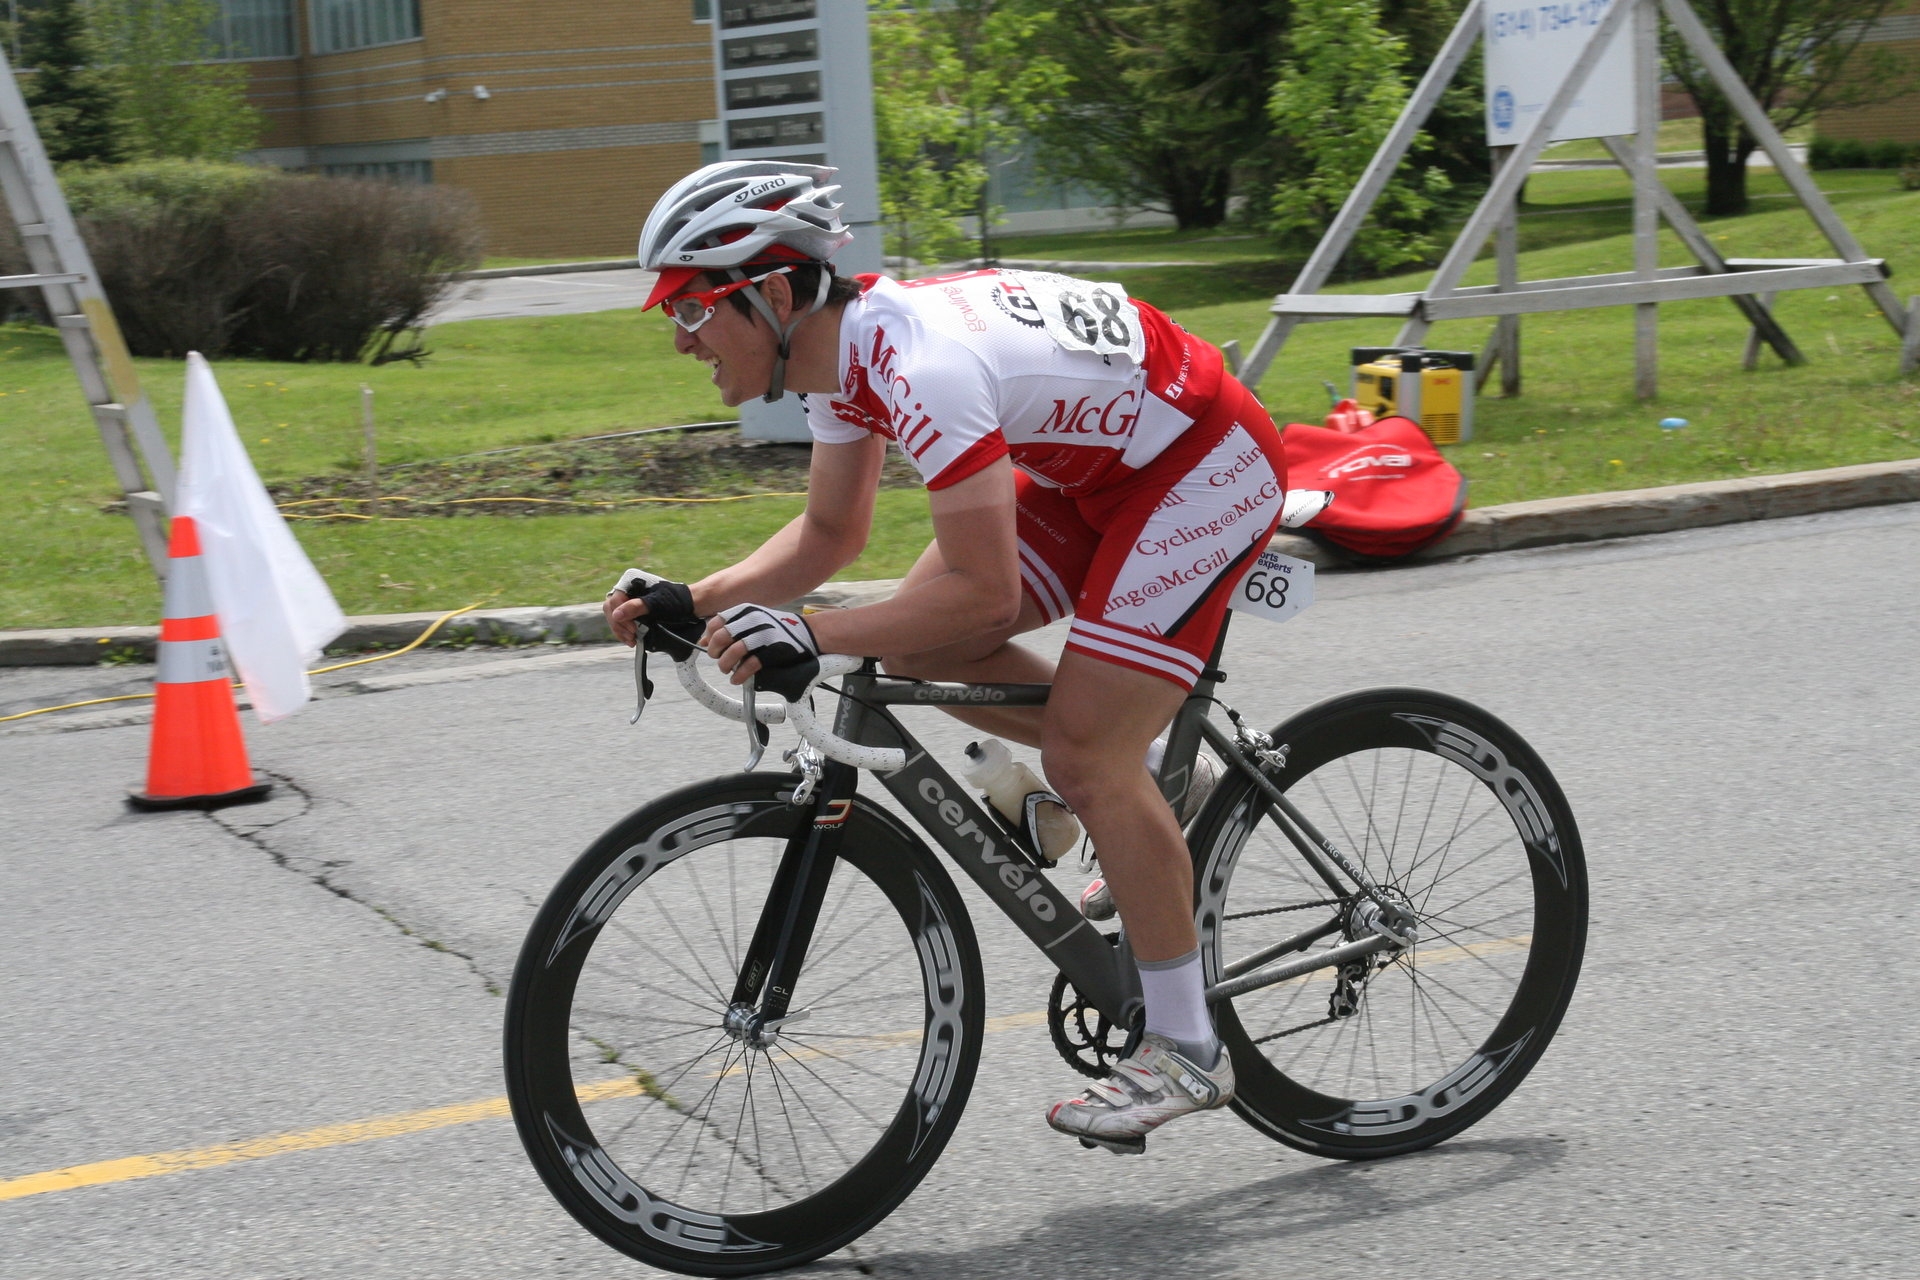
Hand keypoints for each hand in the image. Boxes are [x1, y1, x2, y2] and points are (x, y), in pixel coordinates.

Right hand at [605, 569, 694, 647]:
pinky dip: (625, 632)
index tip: (633, 629)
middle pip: (612, 609)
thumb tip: (617, 615)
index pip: (615, 600)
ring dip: (621, 631)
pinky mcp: (634, 613)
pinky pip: (622, 622)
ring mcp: (629, 602)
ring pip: (615, 617)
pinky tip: (632, 640)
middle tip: (631, 637)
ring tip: (632, 641)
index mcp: (631, 582)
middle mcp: (627, 591)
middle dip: (619, 625)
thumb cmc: (676, 600)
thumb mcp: (656, 603)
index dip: (620, 616)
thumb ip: (636, 607)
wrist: (690, 606)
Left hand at [705, 603, 821, 698]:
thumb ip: (730, 626)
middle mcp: (753, 620)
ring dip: (725, 665)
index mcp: (746, 611)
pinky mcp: (773, 651)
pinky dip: (739, 675)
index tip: (713, 647)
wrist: (808, 633)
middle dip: (715, 652)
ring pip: (733, 652)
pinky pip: (749, 665)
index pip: (717, 622)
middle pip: (722, 637)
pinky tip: (737, 679)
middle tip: (719, 659)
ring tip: (728, 670)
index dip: (710, 637)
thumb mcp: (754, 620)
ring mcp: (764, 636)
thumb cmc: (777, 629)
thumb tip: (704, 640)